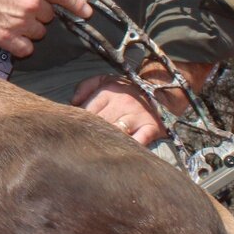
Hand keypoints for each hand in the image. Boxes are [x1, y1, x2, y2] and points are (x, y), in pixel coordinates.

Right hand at [0, 0, 92, 55]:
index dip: (77, 5)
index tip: (85, 12)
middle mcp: (32, 3)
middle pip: (49, 16)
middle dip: (38, 11)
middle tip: (20, 4)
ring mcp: (19, 22)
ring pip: (39, 32)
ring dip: (30, 28)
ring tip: (13, 17)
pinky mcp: (6, 38)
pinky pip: (26, 48)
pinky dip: (22, 44)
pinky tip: (13, 34)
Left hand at [72, 60, 212, 145]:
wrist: (160, 91)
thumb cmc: (126, 89)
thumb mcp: (105, 79)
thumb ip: (86, 86)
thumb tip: (73, 101)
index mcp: (108, 91)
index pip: (87, 111)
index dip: (80, 123)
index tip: (76, 132)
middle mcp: (122, 103)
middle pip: (100, 123)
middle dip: (91, 134)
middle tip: (82, 146)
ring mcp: (137, 115)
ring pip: (117, 131)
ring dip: (107, 141)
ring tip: (99, 152)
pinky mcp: (151, 127)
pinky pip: (140, 140)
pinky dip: (131, 148)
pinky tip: (121, 154)